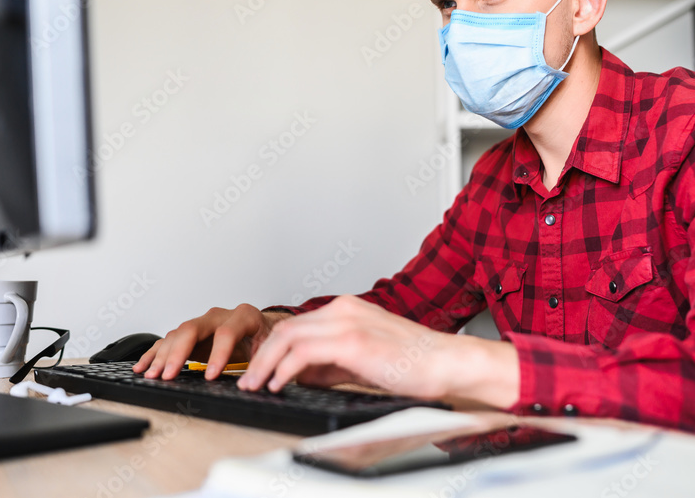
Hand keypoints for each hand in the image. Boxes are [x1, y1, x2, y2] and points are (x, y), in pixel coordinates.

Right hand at [133, 304, 290, 379]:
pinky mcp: (191, 333)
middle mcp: (219, 316)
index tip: (210, 376)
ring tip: (153, 375)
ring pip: (177, 334)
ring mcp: (202, 323)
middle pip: (192, 328)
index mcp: (244, 316)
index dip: (217, 355)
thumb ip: (261, 364)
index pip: (226, 332)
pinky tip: (143, 366)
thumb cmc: (265, 339)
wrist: (263, 328)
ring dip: (162, 356)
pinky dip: (154, 354)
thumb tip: (252, 384)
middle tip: (168, 375)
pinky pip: (168, 340)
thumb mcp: (269, 349)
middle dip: (178, 353)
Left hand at [237, 296, 518, 406]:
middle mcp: (344, 309)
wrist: (446, 363)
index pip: (296, 325)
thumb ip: (330, 363)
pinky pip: (303, 352)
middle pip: (285, 328)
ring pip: (288, 336)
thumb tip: (300, 374)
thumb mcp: (362, 361)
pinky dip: (285, 368)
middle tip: (248, 379)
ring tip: (255, 384)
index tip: (259, 369)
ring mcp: (347, 322)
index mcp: (347, 310)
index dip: (271, 349)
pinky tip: (279, 384)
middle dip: (260, 356)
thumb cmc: (415, 363)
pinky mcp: (352, 341)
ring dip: (265, 363)